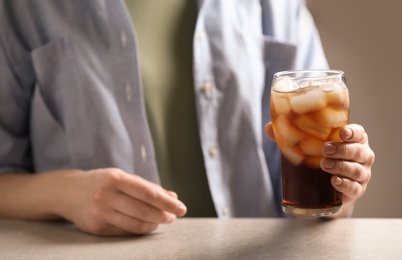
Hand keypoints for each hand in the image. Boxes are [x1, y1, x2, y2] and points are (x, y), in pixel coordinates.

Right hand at [59, 168, 186, 235]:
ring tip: (163, 220)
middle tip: (174, 216)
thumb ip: (147, 187)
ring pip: (136, 224)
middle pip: (143, 211)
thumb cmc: (102, 182)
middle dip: (164, 215)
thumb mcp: (122, 177)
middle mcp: (106, 196)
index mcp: (115, 179)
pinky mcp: (97, 228)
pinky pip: (125, 232)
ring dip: (154, 224)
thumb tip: (172, 197)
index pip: (147, 193)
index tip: (181, 207)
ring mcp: (100, 213)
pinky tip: (148, 225)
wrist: (68, 192)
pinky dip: (140, 229)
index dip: (167, 202)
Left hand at [265, 123, 374, 204]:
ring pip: (357, 169)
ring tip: (324, 165)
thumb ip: (289, 136)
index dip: (353, 132)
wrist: (325, 186)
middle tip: (324, 150)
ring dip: (341, 167)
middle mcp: (361, 155)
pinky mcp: (356, 190)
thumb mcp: (306, 145)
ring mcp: (361, 173)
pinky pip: (355, 188)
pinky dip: (345, 185)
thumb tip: (269, 127)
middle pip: (358, 151)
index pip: (358, 133)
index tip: (342, 132)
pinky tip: (334, 182)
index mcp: (352, 139)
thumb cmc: (318, 157)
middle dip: (342, 150)